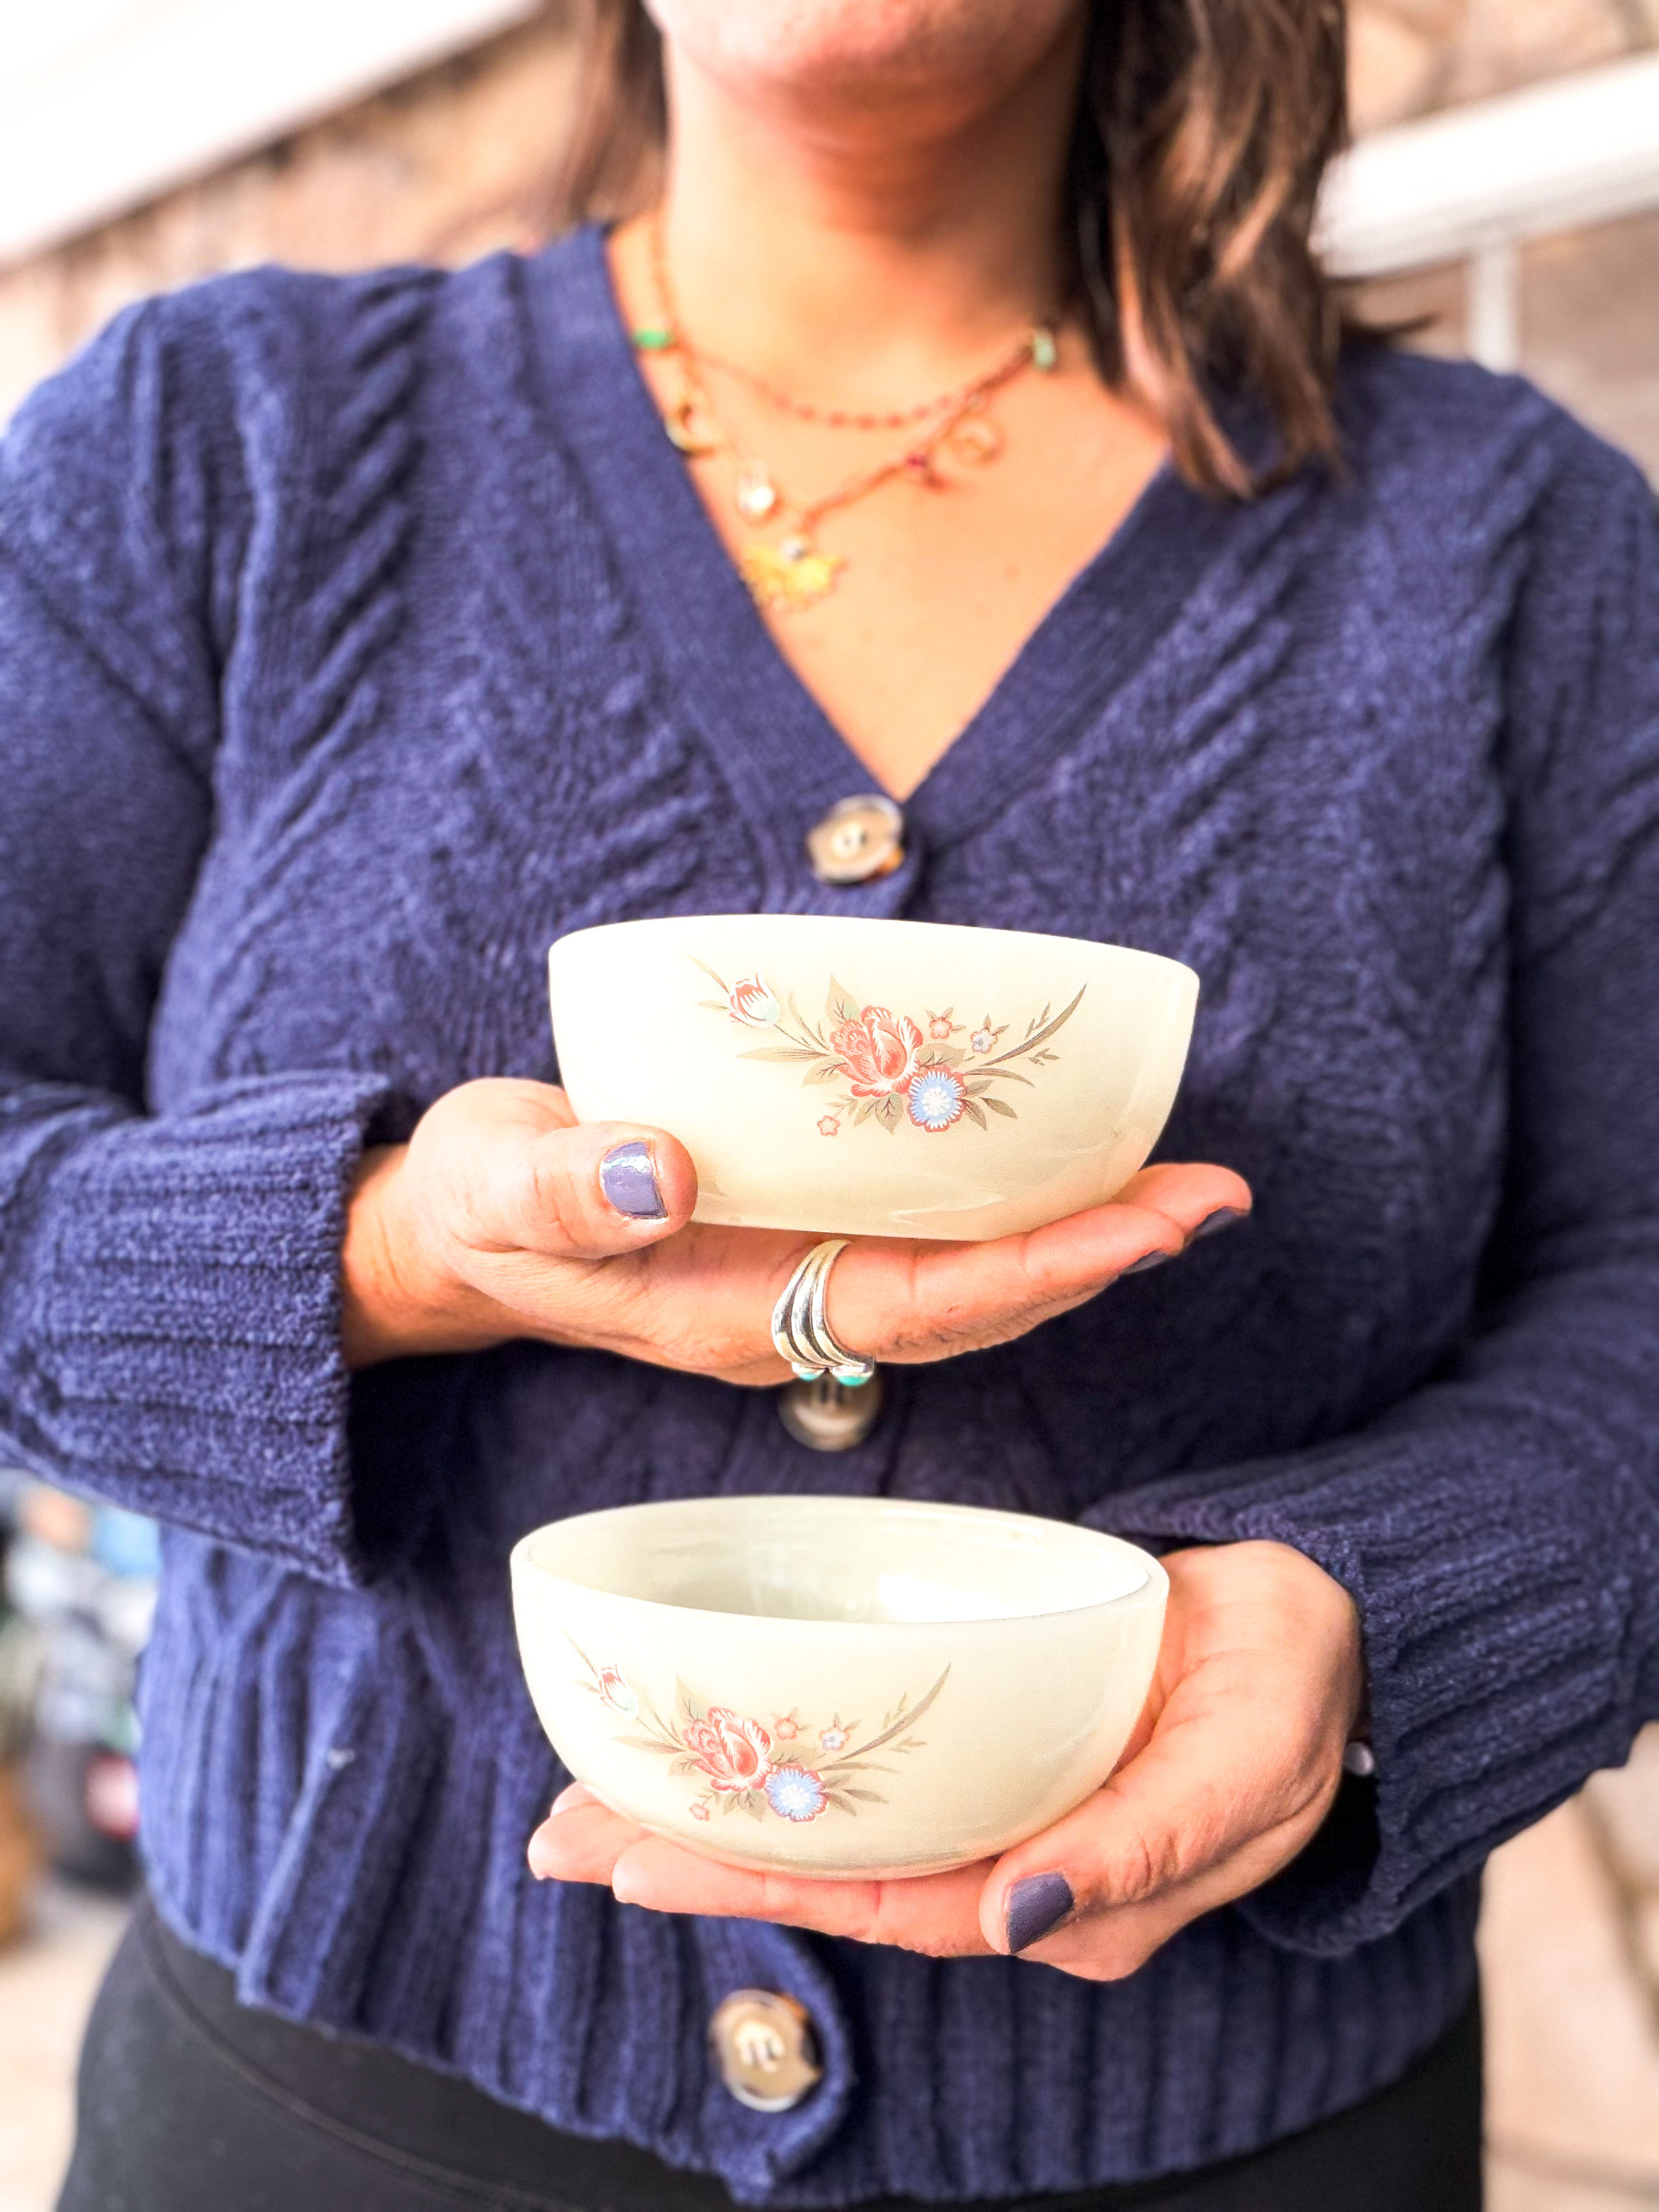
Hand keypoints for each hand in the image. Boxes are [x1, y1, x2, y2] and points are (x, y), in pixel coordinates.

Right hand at [341, 1076, 1249, 1379]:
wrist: (455, 1235)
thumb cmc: (475, 1207)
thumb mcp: (492, 1186)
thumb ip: (568, 1187)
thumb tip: (667, 1172)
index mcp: (735, 1316)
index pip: (916, 1305)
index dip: (1034, 1272)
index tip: (1141, 1229)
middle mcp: (791, 1314)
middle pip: (973, 1304)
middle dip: (1096, 1256)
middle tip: (1212, 1194)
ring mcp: (800, 1285)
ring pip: (965, 1278)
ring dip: (1077, 1237)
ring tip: (1186, 1184)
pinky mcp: (799, 1240)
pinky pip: (928, 1236)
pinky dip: (1013, 1209)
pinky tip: (1075, 1168)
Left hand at [526, 1540, 1363, 1974]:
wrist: (1323, 1618)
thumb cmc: (1290, 1691)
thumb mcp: (1242, 1767)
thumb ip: (1141, 1851)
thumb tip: (1018, 1915)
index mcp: (1072, 1901)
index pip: (892, 1909)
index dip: (766, 1889)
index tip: (645, 1861)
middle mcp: (1020, 1874)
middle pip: (839, 1884)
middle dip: (698, 1864)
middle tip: (562, 1836)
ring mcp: (1003, 1812)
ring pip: (841, 1838)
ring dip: (717, 1821)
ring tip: (590, 1805)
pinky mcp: (995, 1749)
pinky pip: (874, 1783)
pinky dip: (783, 1772)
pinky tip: (706, 1757)